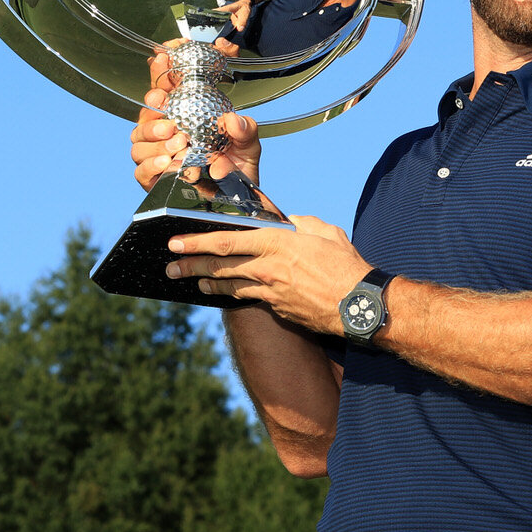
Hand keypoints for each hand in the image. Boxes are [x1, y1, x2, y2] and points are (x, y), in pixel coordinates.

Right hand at [129, 48, 262, 190]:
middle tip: (172, 117)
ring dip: (155, 139)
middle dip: (153, 111)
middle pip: (144, 114)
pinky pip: (141, 170)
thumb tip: (232, 120)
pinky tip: (168, 162)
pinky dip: (152, 165)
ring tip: (179, 143)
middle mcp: (164, 133)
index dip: (160, 72)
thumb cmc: (236, 165)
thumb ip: (245, 129)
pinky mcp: (153, 179)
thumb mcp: (248, 143)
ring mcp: (155, 155)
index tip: (163, 59)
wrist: (235, 200)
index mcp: (183, 115)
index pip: (165, 88)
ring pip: (138, 141)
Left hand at [165, 215, 371, 334]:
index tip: (176, 242)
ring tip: (193, 282)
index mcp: (277, 244)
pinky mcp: (278, 309)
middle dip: (192, 266)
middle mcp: (268, 268)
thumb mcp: (327, 233)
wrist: (360, 307)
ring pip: (230, 286)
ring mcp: (271, 292)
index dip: (198, 242)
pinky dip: (235, 295)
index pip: (228, 241)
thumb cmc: (347, 266)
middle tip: (171, 267)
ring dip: (208, 283)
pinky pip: (251, 298)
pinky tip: (227, 294)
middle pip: (220, 266)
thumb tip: (290, 222)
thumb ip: (303, 224)